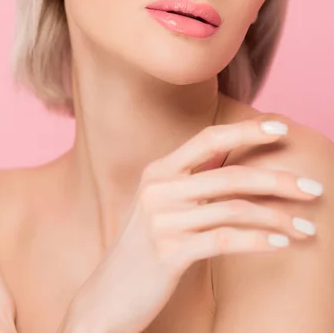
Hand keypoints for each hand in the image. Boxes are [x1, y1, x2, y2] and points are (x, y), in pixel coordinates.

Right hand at [60, 119, 321, 332]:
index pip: (208, 138)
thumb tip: (242, 171)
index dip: (246, 130)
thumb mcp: (162, 206)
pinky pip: (223, 240)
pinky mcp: (168, 253)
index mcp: (159, 170)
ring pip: (233, 209)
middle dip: (278, 181)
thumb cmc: (144, 247)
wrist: (108, 294)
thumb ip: (192, 184)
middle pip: (230, 175)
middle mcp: (159, 189)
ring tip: (306, 228)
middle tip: (313, 189)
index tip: (281, 128)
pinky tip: (281, 244)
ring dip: (277, 218)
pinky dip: (257, 241)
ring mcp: (162, 220)